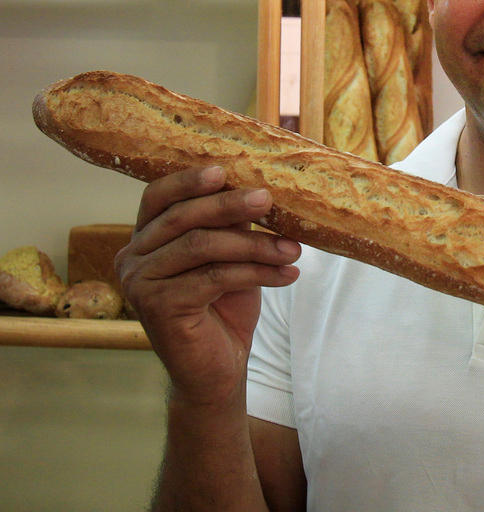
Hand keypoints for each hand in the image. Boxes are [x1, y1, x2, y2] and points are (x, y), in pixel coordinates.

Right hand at [115, 166, 300, 406]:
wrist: (217, 370)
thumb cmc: (223, 307)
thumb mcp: (230, 256)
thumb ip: (232, 225)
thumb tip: (260, 185)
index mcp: (144, 238)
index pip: (158, 197)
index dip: (188, 180)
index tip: (224, 170)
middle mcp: (133, 258)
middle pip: (184, 218)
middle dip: (230, 205)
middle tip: (269, 200)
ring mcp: (140, 283)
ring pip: (203, 246)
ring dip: (256, 245)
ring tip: (293, 249)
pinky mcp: (159, 308)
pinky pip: (215, 277)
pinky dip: (258, 272)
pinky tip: (288, 275)